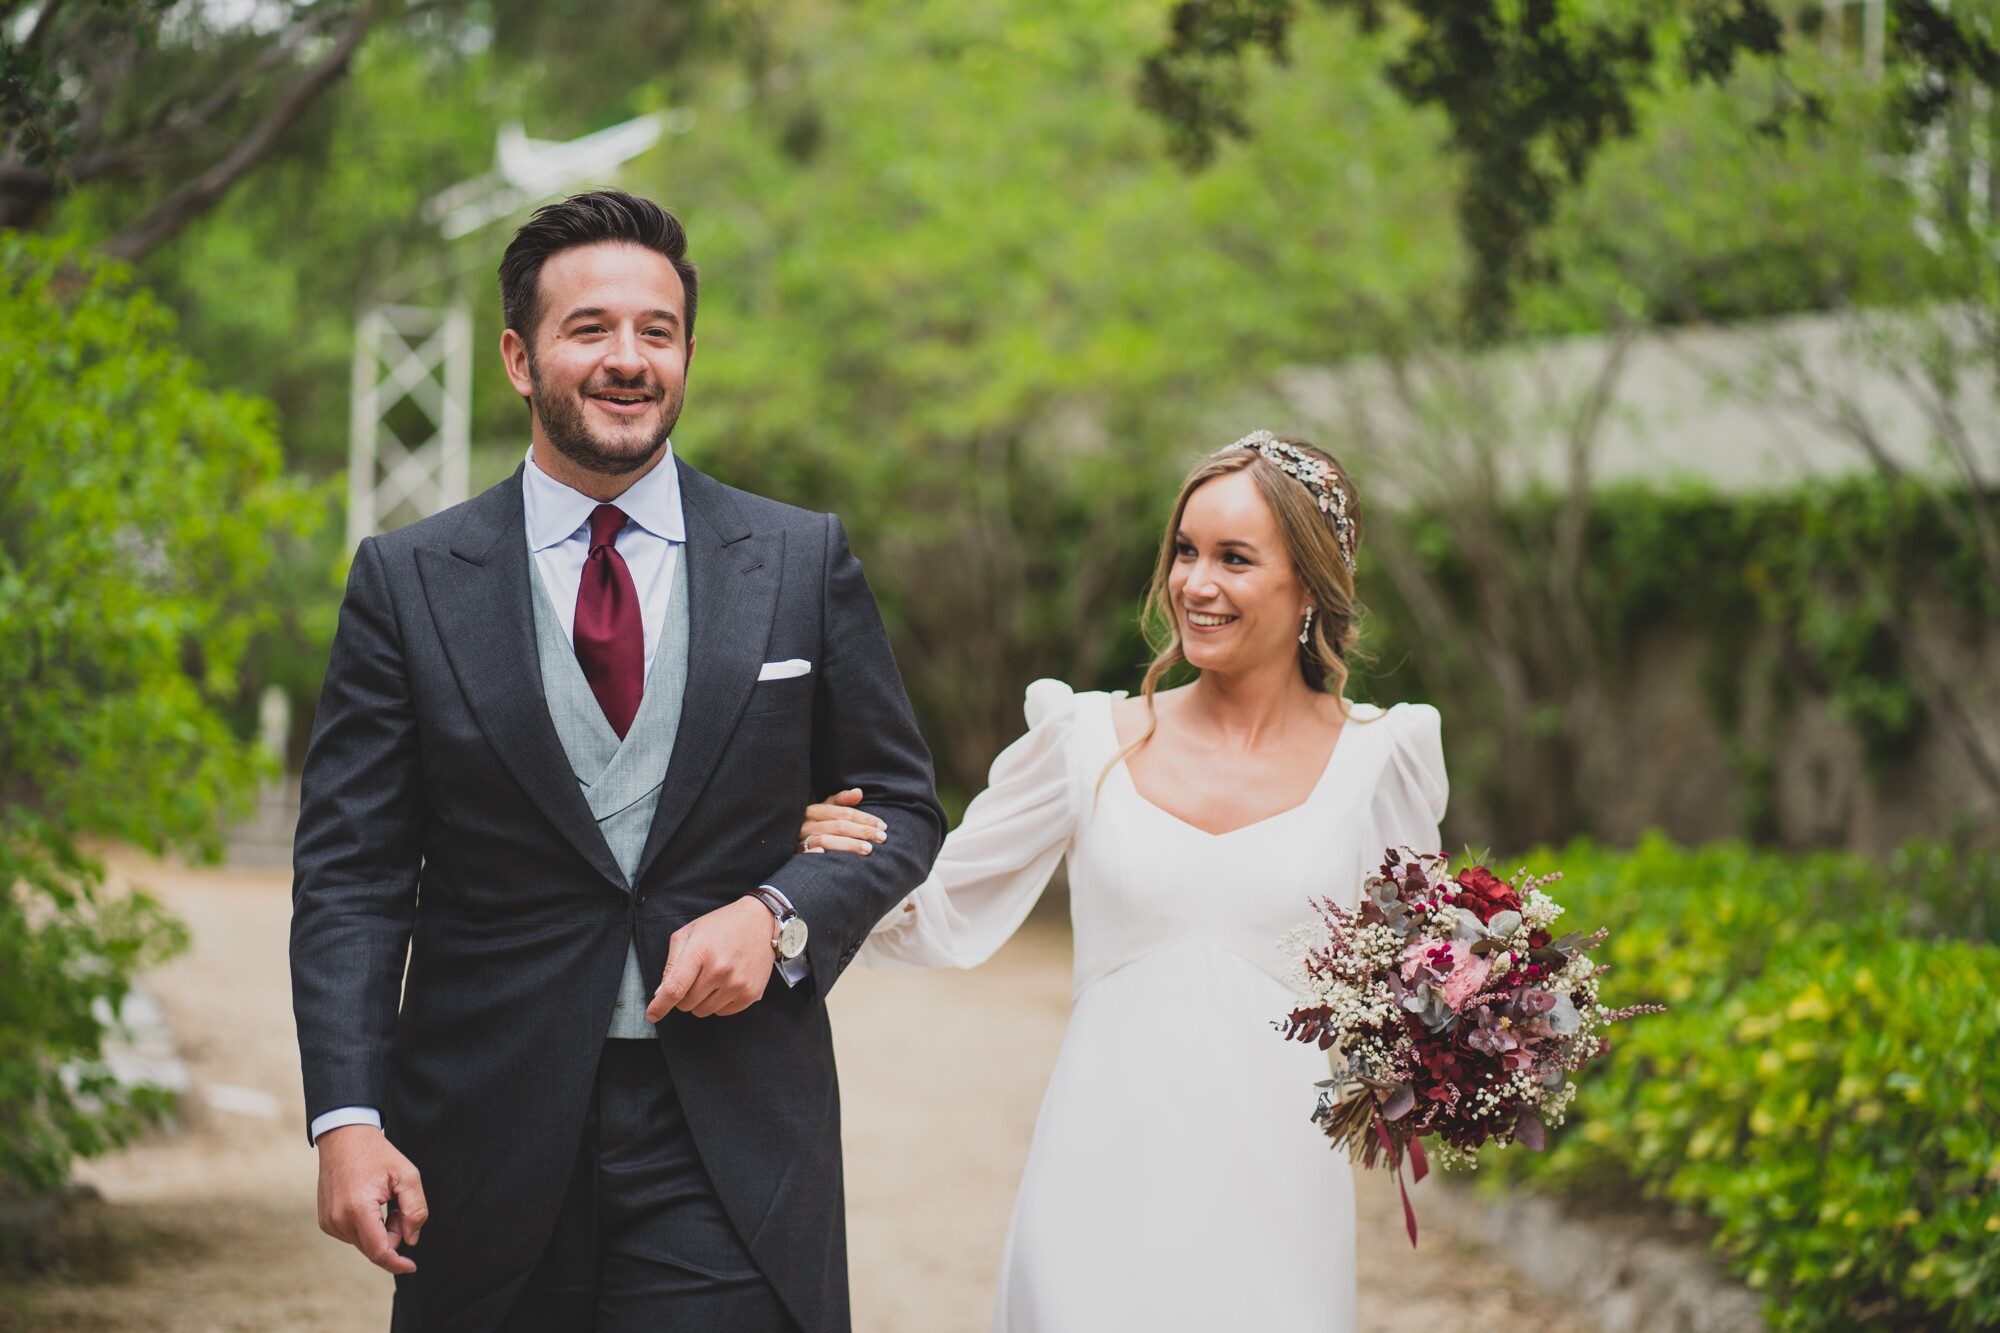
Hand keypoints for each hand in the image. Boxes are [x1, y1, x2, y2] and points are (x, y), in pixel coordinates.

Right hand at [317, 1125, 427, 1274]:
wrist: (344, 1138)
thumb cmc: (378, 1155)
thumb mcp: (407, 1175)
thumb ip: (416, 1209)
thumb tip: (411, 1240)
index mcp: (358, 1209)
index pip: (379, 1251)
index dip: (397, 1263)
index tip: (412, 1267)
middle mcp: (338, 1220)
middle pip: (373, 1248)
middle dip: (393, 1236)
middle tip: (399, 1208)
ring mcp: (328, 1221)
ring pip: (363, 1243)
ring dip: (380, 1231)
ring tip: (384, 1200)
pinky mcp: (325, 1221)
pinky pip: (352, 1235)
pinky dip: (366, 1227)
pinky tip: (369, 1203)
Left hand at [646, 896, 778, 1020]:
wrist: (761, 921)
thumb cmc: (721, 926)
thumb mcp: (689, 933)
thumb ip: (672, 963)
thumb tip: (660, 993)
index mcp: (701, 952)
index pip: (675, 988)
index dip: (660, 1006)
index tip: (651, 1015)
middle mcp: (720, 970)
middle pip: (686, 1004)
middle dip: (683, 996)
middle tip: (694, 978)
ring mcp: (737, 983)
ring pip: (703, 1011)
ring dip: (701, 1000)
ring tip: (711, 978)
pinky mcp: (751, 993)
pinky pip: (723, 1012)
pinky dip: (718, 1003)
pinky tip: (725, 983)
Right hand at [798, 787, 887, 855]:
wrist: (781, 843)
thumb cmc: (809, 827)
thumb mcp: (823, 812)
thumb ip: (840, 802)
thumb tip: (859, 792)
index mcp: (814, 810)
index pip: (844, 813)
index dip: (864, 818)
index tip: (883, 826)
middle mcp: (806, 823)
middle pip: (838, 826)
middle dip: (862, 831)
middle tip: (882, 838)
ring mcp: (798, 839)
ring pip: (826, 839)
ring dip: (848, 844)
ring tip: (868, 849)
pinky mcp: (794, 854)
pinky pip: (805, 853)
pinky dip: (815, 853)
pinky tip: (826, 855)